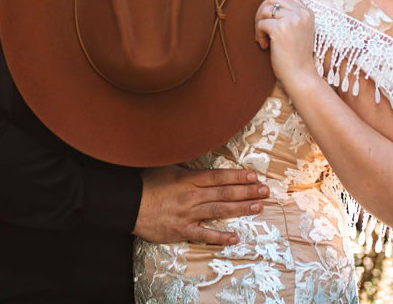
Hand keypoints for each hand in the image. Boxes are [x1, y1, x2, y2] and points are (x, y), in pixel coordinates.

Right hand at [133, 166, 268, 244]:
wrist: (127, 204)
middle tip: (265, 191)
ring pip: (220, 210)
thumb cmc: (145, 184)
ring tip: (258, 207)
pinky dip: (220, 236)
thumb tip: (197, 155)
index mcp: (189, 179)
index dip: (238, 176)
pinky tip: (235, 237)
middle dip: (247, 191)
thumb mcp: (166, 166)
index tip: (254, 176)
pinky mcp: (182, 230)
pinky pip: (204, 234)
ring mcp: (188, 214)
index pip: (219, 176)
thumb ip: (185, 164)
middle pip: (225, 192)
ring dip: (241, 208)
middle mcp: (192, 196)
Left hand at [254, 0, 316, 87]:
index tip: (270, 20)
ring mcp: (291, 20)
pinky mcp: (280, 29)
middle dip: (262, 11)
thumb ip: (291, 16)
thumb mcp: (300, 30)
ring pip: (265, 9)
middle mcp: (301, 13)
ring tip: (263, 38)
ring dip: (259, 23)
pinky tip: (265, 45)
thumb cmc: (297, 55)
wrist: (300, 75)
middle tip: (261, 27)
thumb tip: (269, 4)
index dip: (273, 5)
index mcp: (307, 12)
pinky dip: (259, 34)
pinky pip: (261, 24)